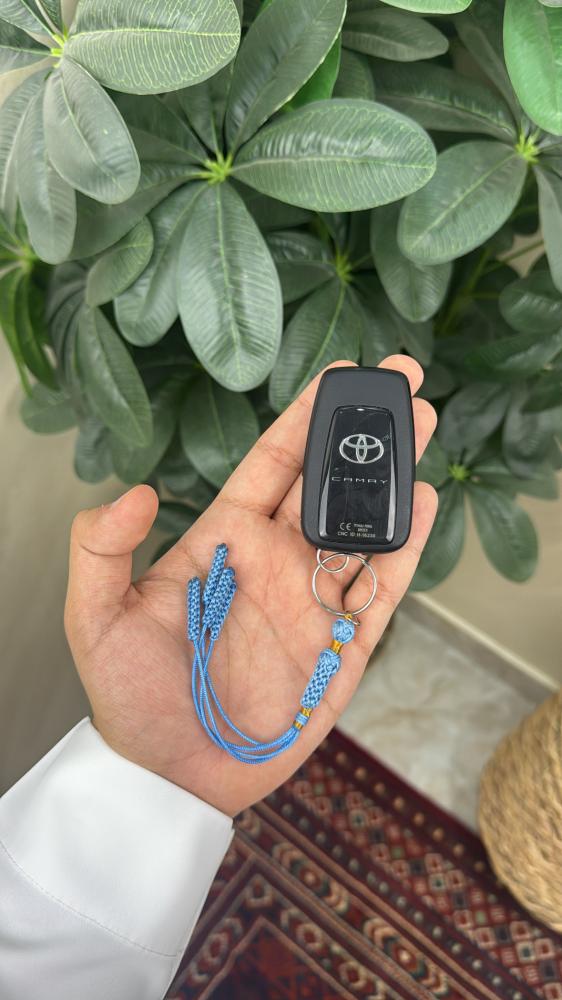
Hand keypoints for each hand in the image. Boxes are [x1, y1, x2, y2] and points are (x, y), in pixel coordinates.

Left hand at [64, 357, 436, 816]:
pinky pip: (380, 590)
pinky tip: (420, 503)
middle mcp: (276, 563)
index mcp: (226, 541)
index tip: (338, 376)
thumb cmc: (131, 699)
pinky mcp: (342, 649)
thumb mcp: (95, 619)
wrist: (171, 777)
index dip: (306, 418)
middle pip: (329, 482)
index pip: (273, 464)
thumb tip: (138, 489)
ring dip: (391, 477)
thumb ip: (100, 549)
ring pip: (362, 527)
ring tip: (421, 425)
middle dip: (363, 432)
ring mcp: (312, 603)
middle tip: (400, 380)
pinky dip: (404, 548)